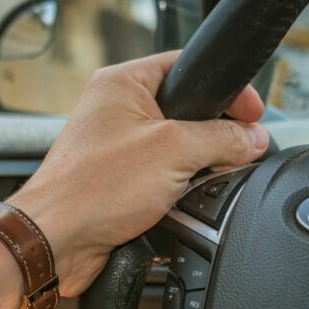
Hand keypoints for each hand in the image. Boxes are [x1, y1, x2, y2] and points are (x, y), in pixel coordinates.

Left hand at [8, 51, 267, 296]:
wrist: (56, 242)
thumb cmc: (93, 189)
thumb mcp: (174, 152)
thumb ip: (222, 138)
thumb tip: (251, 138)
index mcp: (123, 83)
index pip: (187, 66)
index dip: (226, 88)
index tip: (251, 112)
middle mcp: (116, 110)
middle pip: (186, 111)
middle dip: (212, 136)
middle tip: (230, 154)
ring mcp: (116, 147)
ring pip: (176, 149)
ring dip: (193, 169)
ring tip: (193, 185)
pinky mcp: (118, 180)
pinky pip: (161, 178)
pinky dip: (176, 191)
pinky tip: (177, 205)